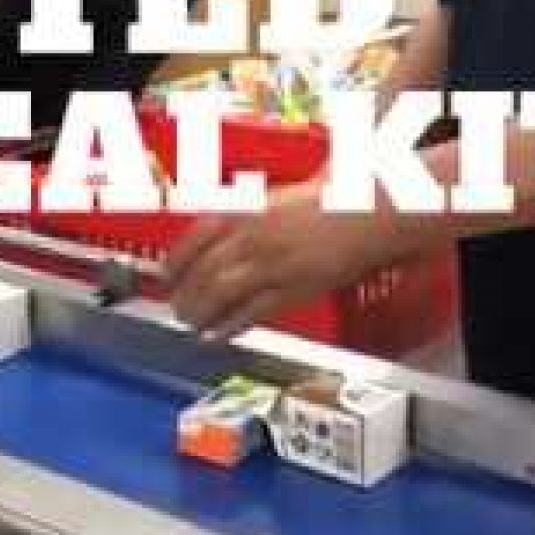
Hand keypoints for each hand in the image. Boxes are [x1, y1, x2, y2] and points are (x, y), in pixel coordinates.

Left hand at [165, 183, 391, 341]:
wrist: (369, 209)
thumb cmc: (326, 200)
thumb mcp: (272, 199)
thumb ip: (240, 217)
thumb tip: (211, 237)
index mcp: (244, 209)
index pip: (194, 239)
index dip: (174, 262)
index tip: (165, 275)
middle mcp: (252, 236)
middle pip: (204, 271)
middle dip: (185, 294)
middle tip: (176, 308)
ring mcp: (272, 264)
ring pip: (222, 293)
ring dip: (202, 312)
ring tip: (191, 324)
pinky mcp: (294, 289)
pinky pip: (254, 312)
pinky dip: (232, 325)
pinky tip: (220, 334)